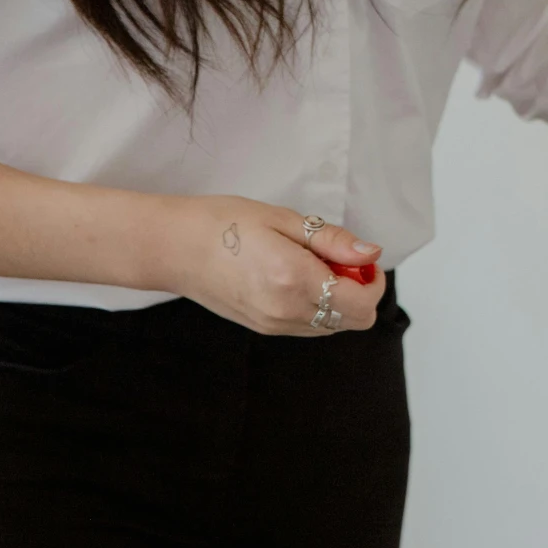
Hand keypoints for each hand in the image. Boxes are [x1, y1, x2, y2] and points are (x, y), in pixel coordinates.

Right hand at [167, 196, 385, 335]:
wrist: (174, 248)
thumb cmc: (224, 223)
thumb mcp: (284, 220)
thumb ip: (332, 241)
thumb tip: (371, 253)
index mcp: (294, 281)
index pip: (361, 305)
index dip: (373, 282)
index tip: (362, 258)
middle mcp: (286, 312)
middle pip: (352, 322)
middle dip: (359, 292)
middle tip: (339, 259)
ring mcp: (273, 325)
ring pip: (331, 326)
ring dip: (338, 300)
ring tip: (313, 265)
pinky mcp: (263, 328)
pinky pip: (308, 326)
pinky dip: (317, 306)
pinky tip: (297, 278)